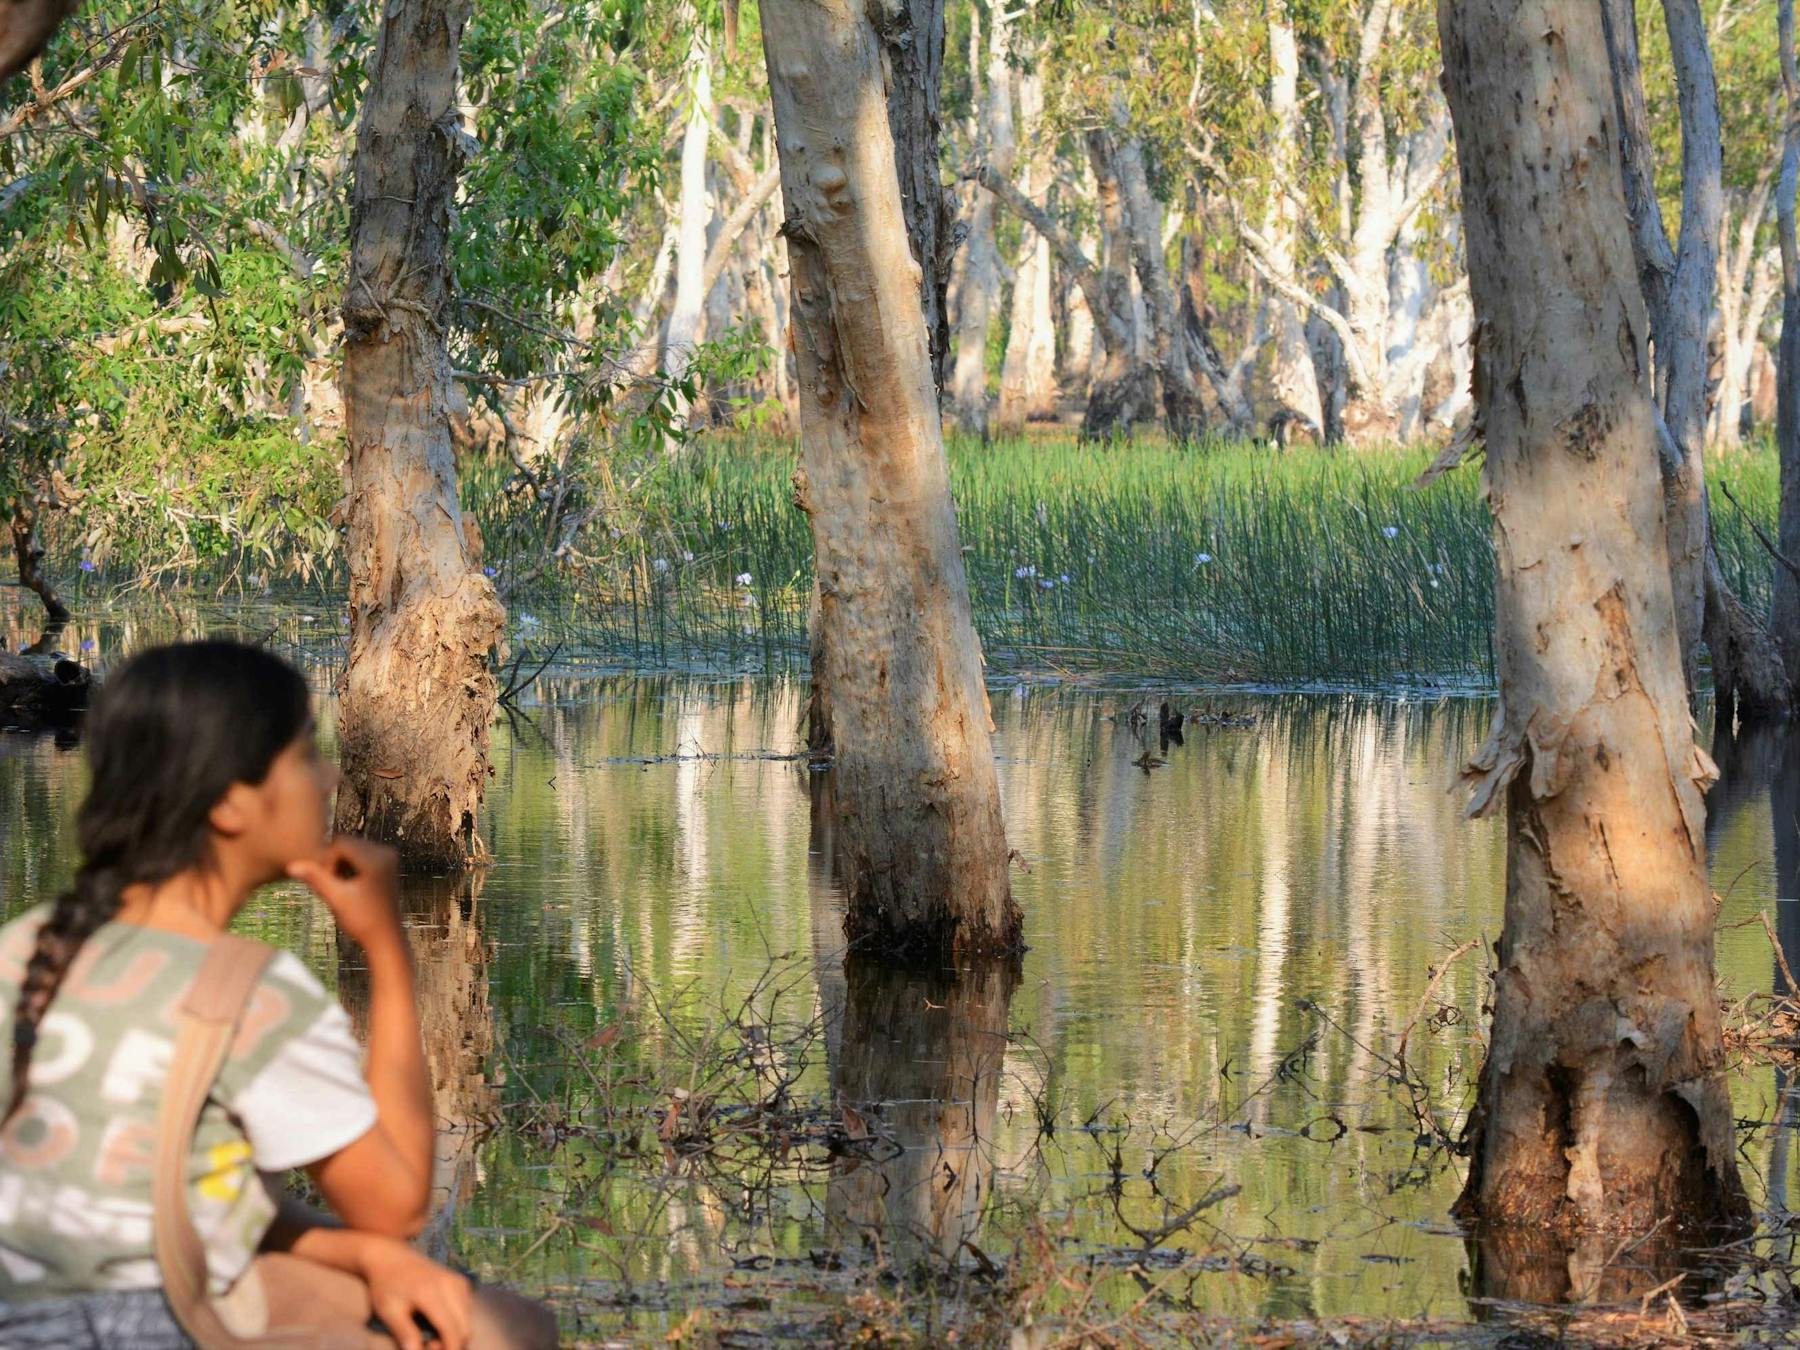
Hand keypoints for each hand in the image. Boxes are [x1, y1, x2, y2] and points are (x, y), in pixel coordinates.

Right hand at [287, 837, 402, 951]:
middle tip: (339, 888)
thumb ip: (315, 879)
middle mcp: (387, 853)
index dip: (328, 862)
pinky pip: (361, 854)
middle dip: (336, 863)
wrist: (386, 937)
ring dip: (342, 865)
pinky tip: (353, 886)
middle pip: (346, 843)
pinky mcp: (388, 863)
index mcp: (378, 859)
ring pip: (352, 848)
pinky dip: (351, 867)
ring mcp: (389, 857)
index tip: (332, 885)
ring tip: (346, 889)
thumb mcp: (336, 899)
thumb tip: (291, 866)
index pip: (340, 843)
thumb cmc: (362, 921)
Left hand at [355, 1236, 472, 1349]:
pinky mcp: (461, 1282)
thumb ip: (405, 1334)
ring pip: (467, 1322)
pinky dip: (456, 1324)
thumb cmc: (386, 1286)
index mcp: (432, 1293)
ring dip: (454, 1336)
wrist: (391, 1257)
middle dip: (451, 1345)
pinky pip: (466, 1311)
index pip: (452, 1331)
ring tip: (429, 1338)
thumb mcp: (389, 1311)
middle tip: (428, 1346)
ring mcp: (459, 1281)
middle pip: (465, 1329)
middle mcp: (452, 1285)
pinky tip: (437, 1324)